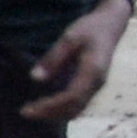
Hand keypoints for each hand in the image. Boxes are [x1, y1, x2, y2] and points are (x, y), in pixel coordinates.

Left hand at [25, 0, 132, 119]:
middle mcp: (97, 83)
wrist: (111, 23)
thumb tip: (36, 78)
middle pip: (74, 108)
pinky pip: (78, 103)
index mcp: (93, 71)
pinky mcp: (93, 85)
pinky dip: (61, 108)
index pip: (71, 97)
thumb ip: (53, 58)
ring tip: (32, 110)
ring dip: (55, 114)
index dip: (49, 106)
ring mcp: (97, 85)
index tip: (28, 109)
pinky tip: (45, 105)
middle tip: (25, 111)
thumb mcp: (69, 38)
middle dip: (49, 114)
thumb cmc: (90, 28)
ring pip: (77, 109)